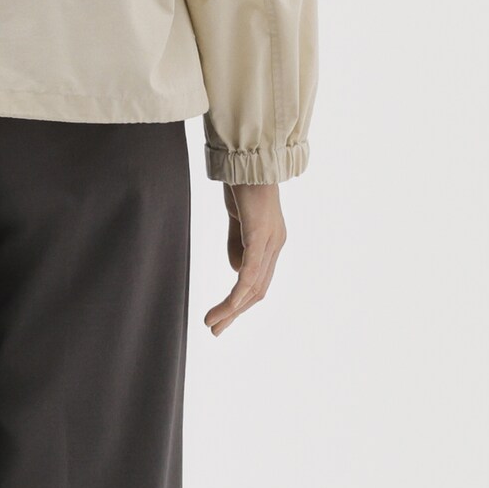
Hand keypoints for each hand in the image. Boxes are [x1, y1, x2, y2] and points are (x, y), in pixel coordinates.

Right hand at [203, 183, 286, 336]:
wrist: (247, 157)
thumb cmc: (241, 182)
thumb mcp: (237, 217)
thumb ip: (237, 242)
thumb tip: (236, 270)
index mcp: (270, 241)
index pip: (258, 280)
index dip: (240, 300)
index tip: (221, 315)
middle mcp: (275, 245)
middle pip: (258, 290)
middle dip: (236, 312)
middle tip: (215, 329)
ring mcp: (270, 242)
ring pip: (254, 287)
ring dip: (232, 309)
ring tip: (212, 323)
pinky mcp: (260, 237)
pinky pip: (249, 274)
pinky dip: (237, 294)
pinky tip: (225, 308)